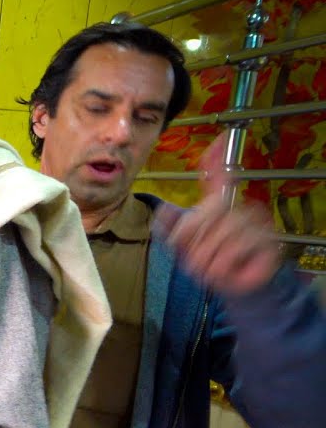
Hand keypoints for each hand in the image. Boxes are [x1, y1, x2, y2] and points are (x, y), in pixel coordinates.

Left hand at [154, 132, 280, 296]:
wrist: (237, 288)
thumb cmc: (212, 263)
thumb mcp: (185, 247)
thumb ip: (171, 229)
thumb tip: (161, 210)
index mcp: (219, 206)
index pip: (219, 178)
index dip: (217, 158)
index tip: (218, 139)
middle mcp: (239, 208)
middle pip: (205, 213)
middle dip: (191, 240)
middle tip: (196, 257)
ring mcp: (256, 224)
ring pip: (217, 237)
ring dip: (206, 260)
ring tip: (213, 266)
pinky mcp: (266, 243)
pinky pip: (232, 251)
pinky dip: (222, 268)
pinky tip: (228, 270)